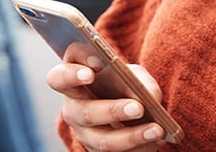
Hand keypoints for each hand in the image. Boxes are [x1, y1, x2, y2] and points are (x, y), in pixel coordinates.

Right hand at [47, 45, 165, 150]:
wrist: (126, 105)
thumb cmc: (122, 82)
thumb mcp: (129, 72)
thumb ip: (136, 78)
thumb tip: (148, 96)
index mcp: (71, 83)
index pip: (58, 78)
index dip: (71, 75)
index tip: (91, 72)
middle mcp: (73, 110)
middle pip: (85, 114)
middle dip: (113, 111)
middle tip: (139, 107)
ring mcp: (85, 135)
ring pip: (103, 141)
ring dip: (132, 136)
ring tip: (157, 129)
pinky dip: (140, 148)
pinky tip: (157, 140)